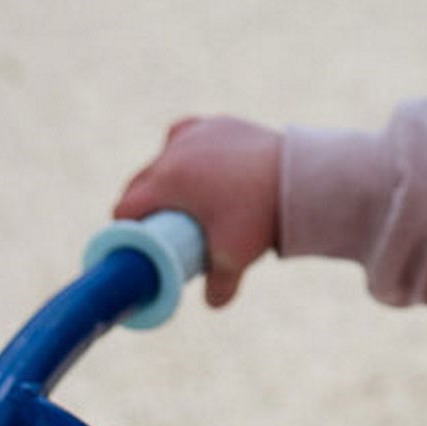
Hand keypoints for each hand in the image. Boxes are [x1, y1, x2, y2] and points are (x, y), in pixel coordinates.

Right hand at [115, 114, 282, 307]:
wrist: (300, 177)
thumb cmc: (261, 215)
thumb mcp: (235, 257)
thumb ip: (219, 288)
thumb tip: (213, 301)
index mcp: (168, 180)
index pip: (126, 208)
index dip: (126, 230)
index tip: (138, 245)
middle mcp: (175, 151)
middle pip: (139, 182)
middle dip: (143, 207)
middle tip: (159, 230)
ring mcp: (196, 133)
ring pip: (163, 158)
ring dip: (162, 178)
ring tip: (179, 201)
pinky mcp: (218, 124)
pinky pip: (188, 137)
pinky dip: (185, 152)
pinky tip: (192, 163)